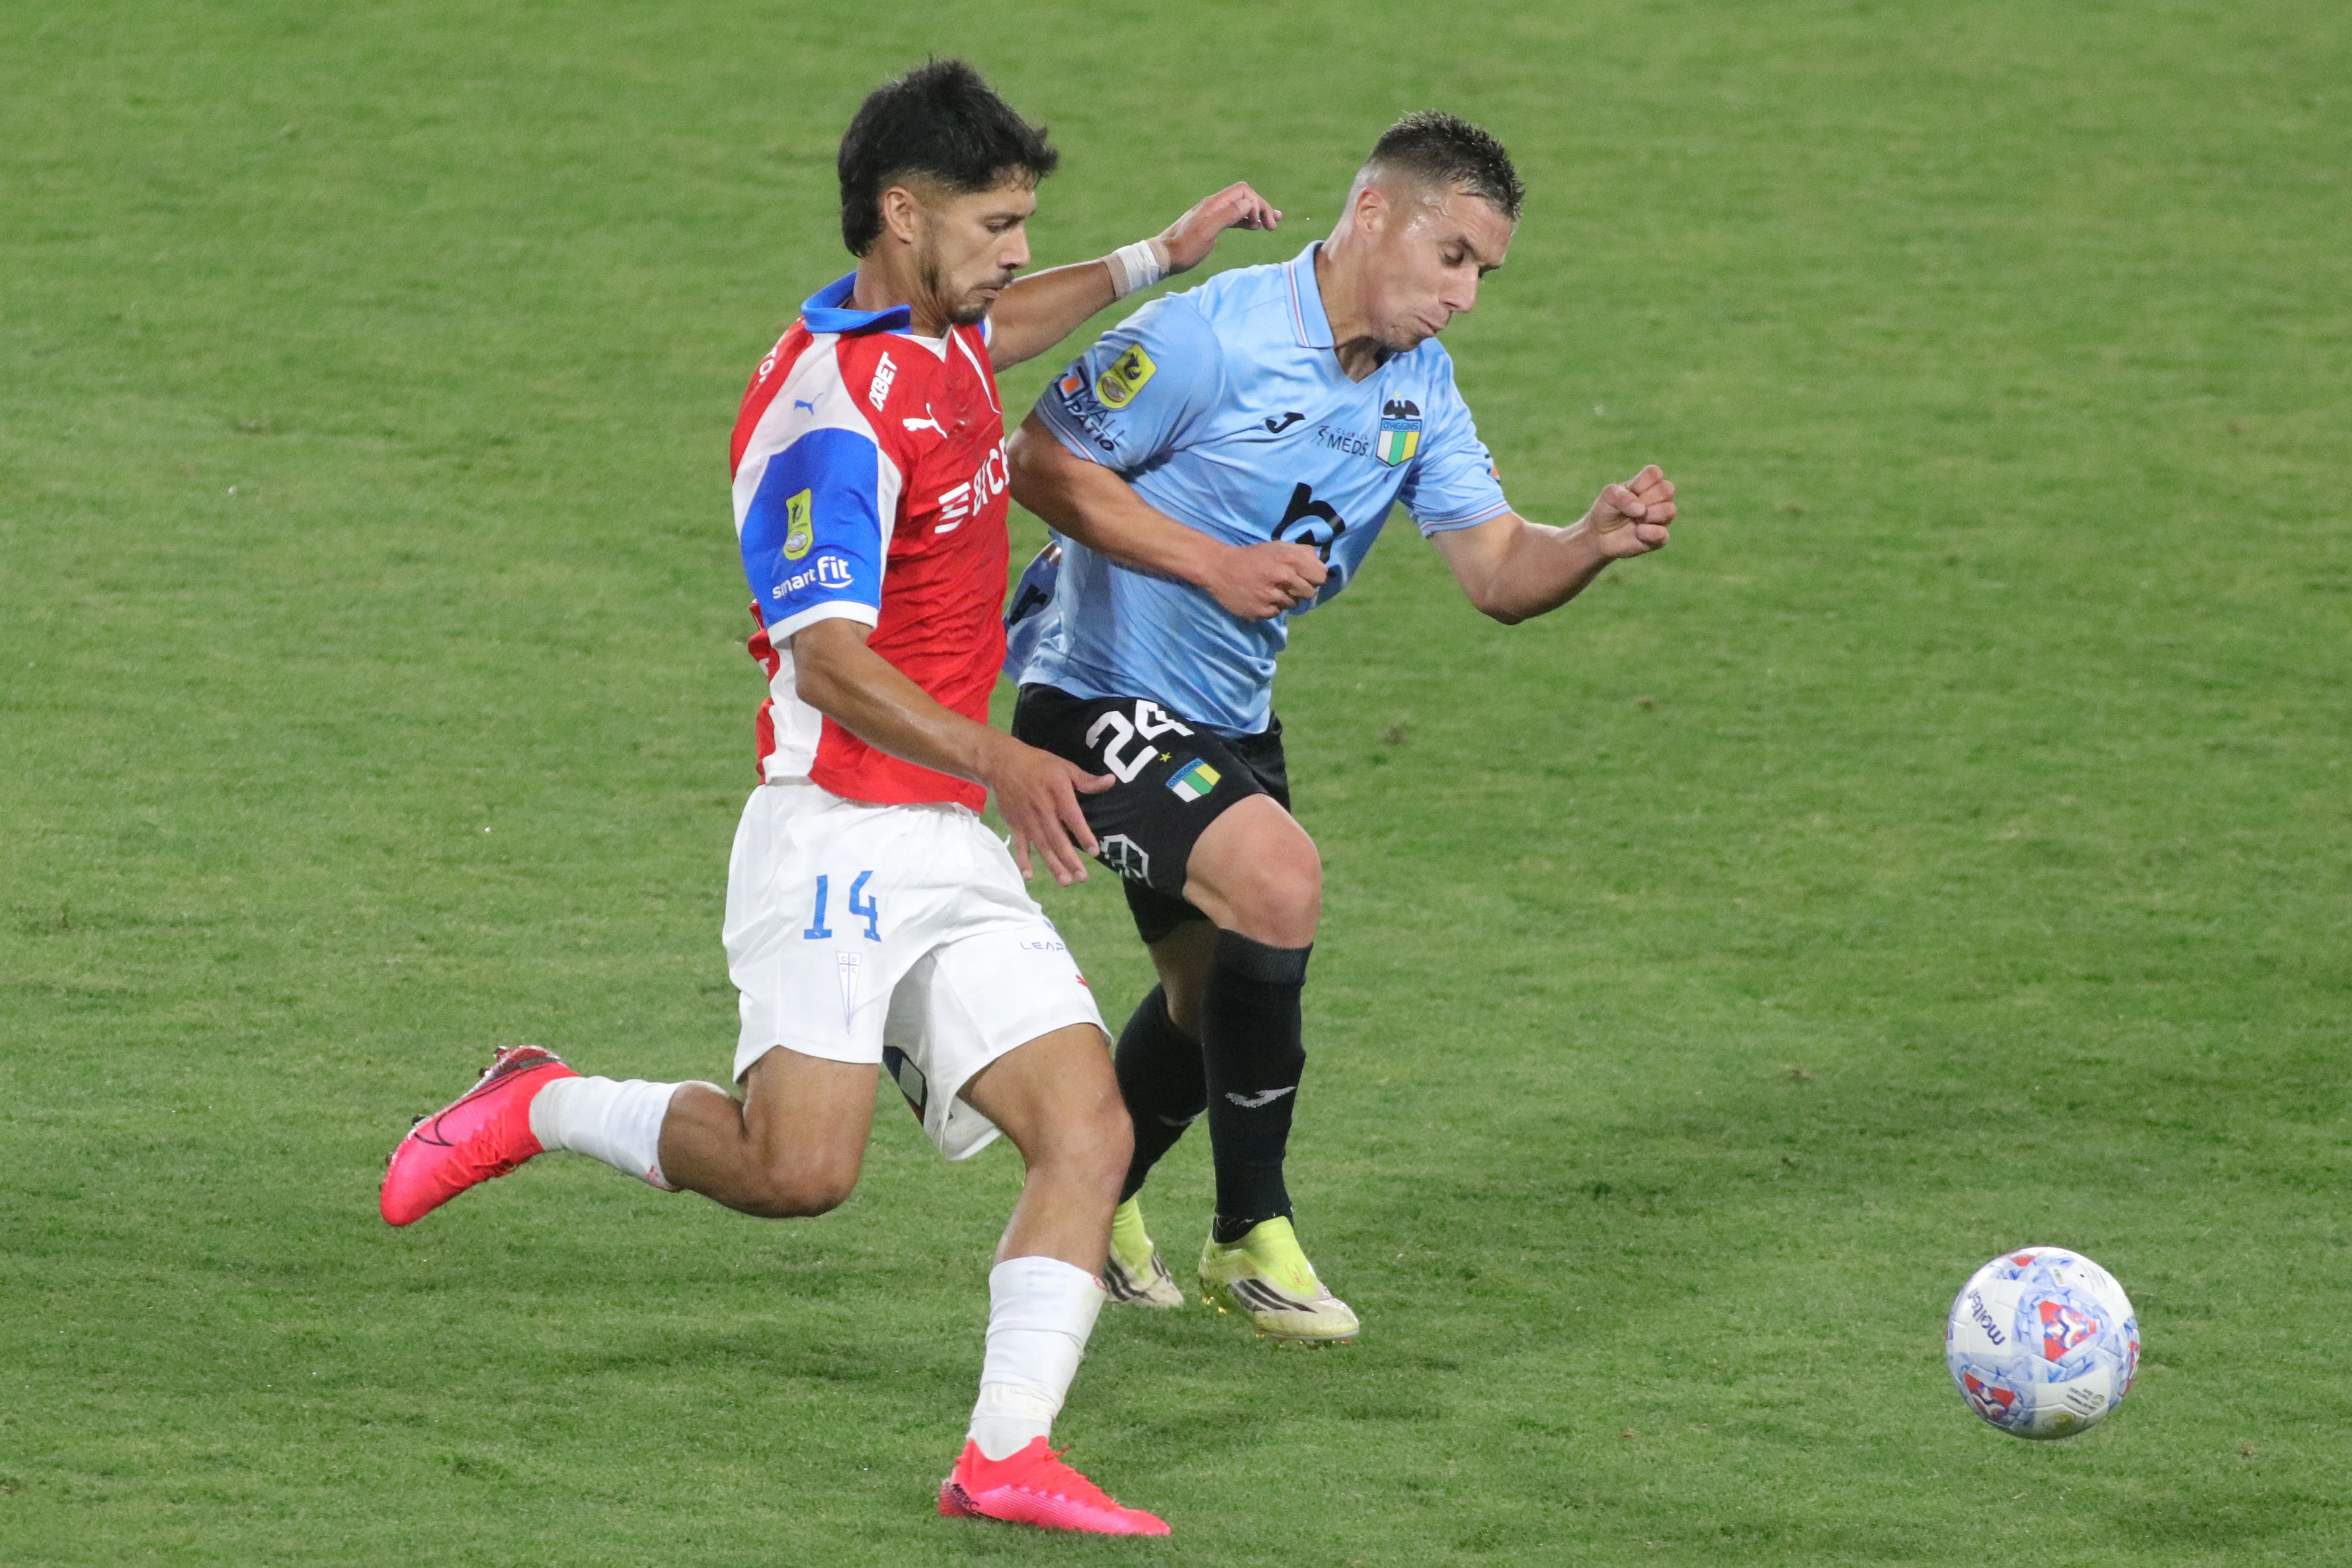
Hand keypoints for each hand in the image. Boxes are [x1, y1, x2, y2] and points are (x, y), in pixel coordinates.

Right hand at [978, 734, 1114, 885]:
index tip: (1094, 852)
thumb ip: (1087, 780)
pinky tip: (1029, 876)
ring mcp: (1027, 819)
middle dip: (1070, 860)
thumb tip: (1111, 781)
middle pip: (1057, 838)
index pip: (1072, 818)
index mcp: (1057, 793)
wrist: (1003, 763)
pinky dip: (1023, 860)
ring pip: (1042, 846)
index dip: (1083, 835)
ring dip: (1053, 865)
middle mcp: (1042, 809)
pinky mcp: (1015, 824)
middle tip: (1082, 878)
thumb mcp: (1065, 767)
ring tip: (1065, 882)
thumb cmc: (1039, 765)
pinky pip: (1020, 845)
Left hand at [1156, 182, 1281, 275]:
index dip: (1257, 204)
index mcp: (1214, 204)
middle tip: (1273, 225)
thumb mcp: (1207, 232)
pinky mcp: (1211, 224)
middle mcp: (1214, 205)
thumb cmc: (1185, 247)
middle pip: (1244, 197)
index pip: (1243, 192)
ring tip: (1272, 225)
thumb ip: (1228, 215)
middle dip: (1261, 208)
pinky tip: (1254, 227)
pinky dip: (1246, 220)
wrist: (1164, 256)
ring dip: (1257, 214)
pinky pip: (1233, 217)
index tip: (1261, 223)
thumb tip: (1249, 203)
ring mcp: (1213, 214)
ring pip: (1240, 207)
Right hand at [1200, 540, 1327, 619]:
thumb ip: (1302, 552)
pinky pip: (1277, 613)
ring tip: (1269, 589)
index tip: (1305, 577)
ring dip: (1285, 599)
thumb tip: (1321, 562)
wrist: (1219, 568)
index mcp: (1289, 560)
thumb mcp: (1277, 547)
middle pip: (1310, 593)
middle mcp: (1283, 578)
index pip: (1321, 576)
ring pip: (1293, 605)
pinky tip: (1260, 597)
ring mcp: (1272, 597)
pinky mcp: (1261, 612)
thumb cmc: (1252, 557)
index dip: (1314, 577)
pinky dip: (1271, 607)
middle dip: (1301, 589)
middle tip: (1285, 584)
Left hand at [1583, 465, 1676, 557]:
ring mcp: (1661, 518)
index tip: (1630, 490)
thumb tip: (1642, 510)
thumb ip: (1622, 497)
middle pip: (1667, 489)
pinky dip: (1650, 532)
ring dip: (1651, 514)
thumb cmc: (1606, 510)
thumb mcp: (1608, 496)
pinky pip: (1663, 534)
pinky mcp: (1658, 539)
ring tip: (1636, 520)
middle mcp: (1659, 499)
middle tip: (1632, 507)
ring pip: (1670, 510)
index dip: (1642, 482)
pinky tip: (1637, 532)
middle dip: (1647, 498)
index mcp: (1647, 484)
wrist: (1598, 535)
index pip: (1655, 473)